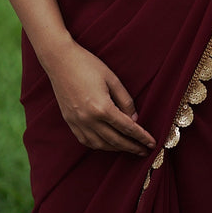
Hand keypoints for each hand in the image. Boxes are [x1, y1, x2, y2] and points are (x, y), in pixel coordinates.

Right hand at [44, 39, 155, 155]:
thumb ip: (126, 101)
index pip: (127, 128)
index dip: (141, 137)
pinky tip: (108, 144)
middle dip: (132, 147)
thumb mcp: (113, 79)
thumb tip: (134, 119)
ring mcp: (77, 122)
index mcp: (102, 108)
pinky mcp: (69, 121)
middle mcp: (88, 119)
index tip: (152, 143)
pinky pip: (86, 141)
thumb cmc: (88, 65)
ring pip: (100, 145)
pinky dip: (99, 145)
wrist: (59, 60)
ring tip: (129, 148)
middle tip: (144, 152)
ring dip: (116, 149)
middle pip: (115, 140)